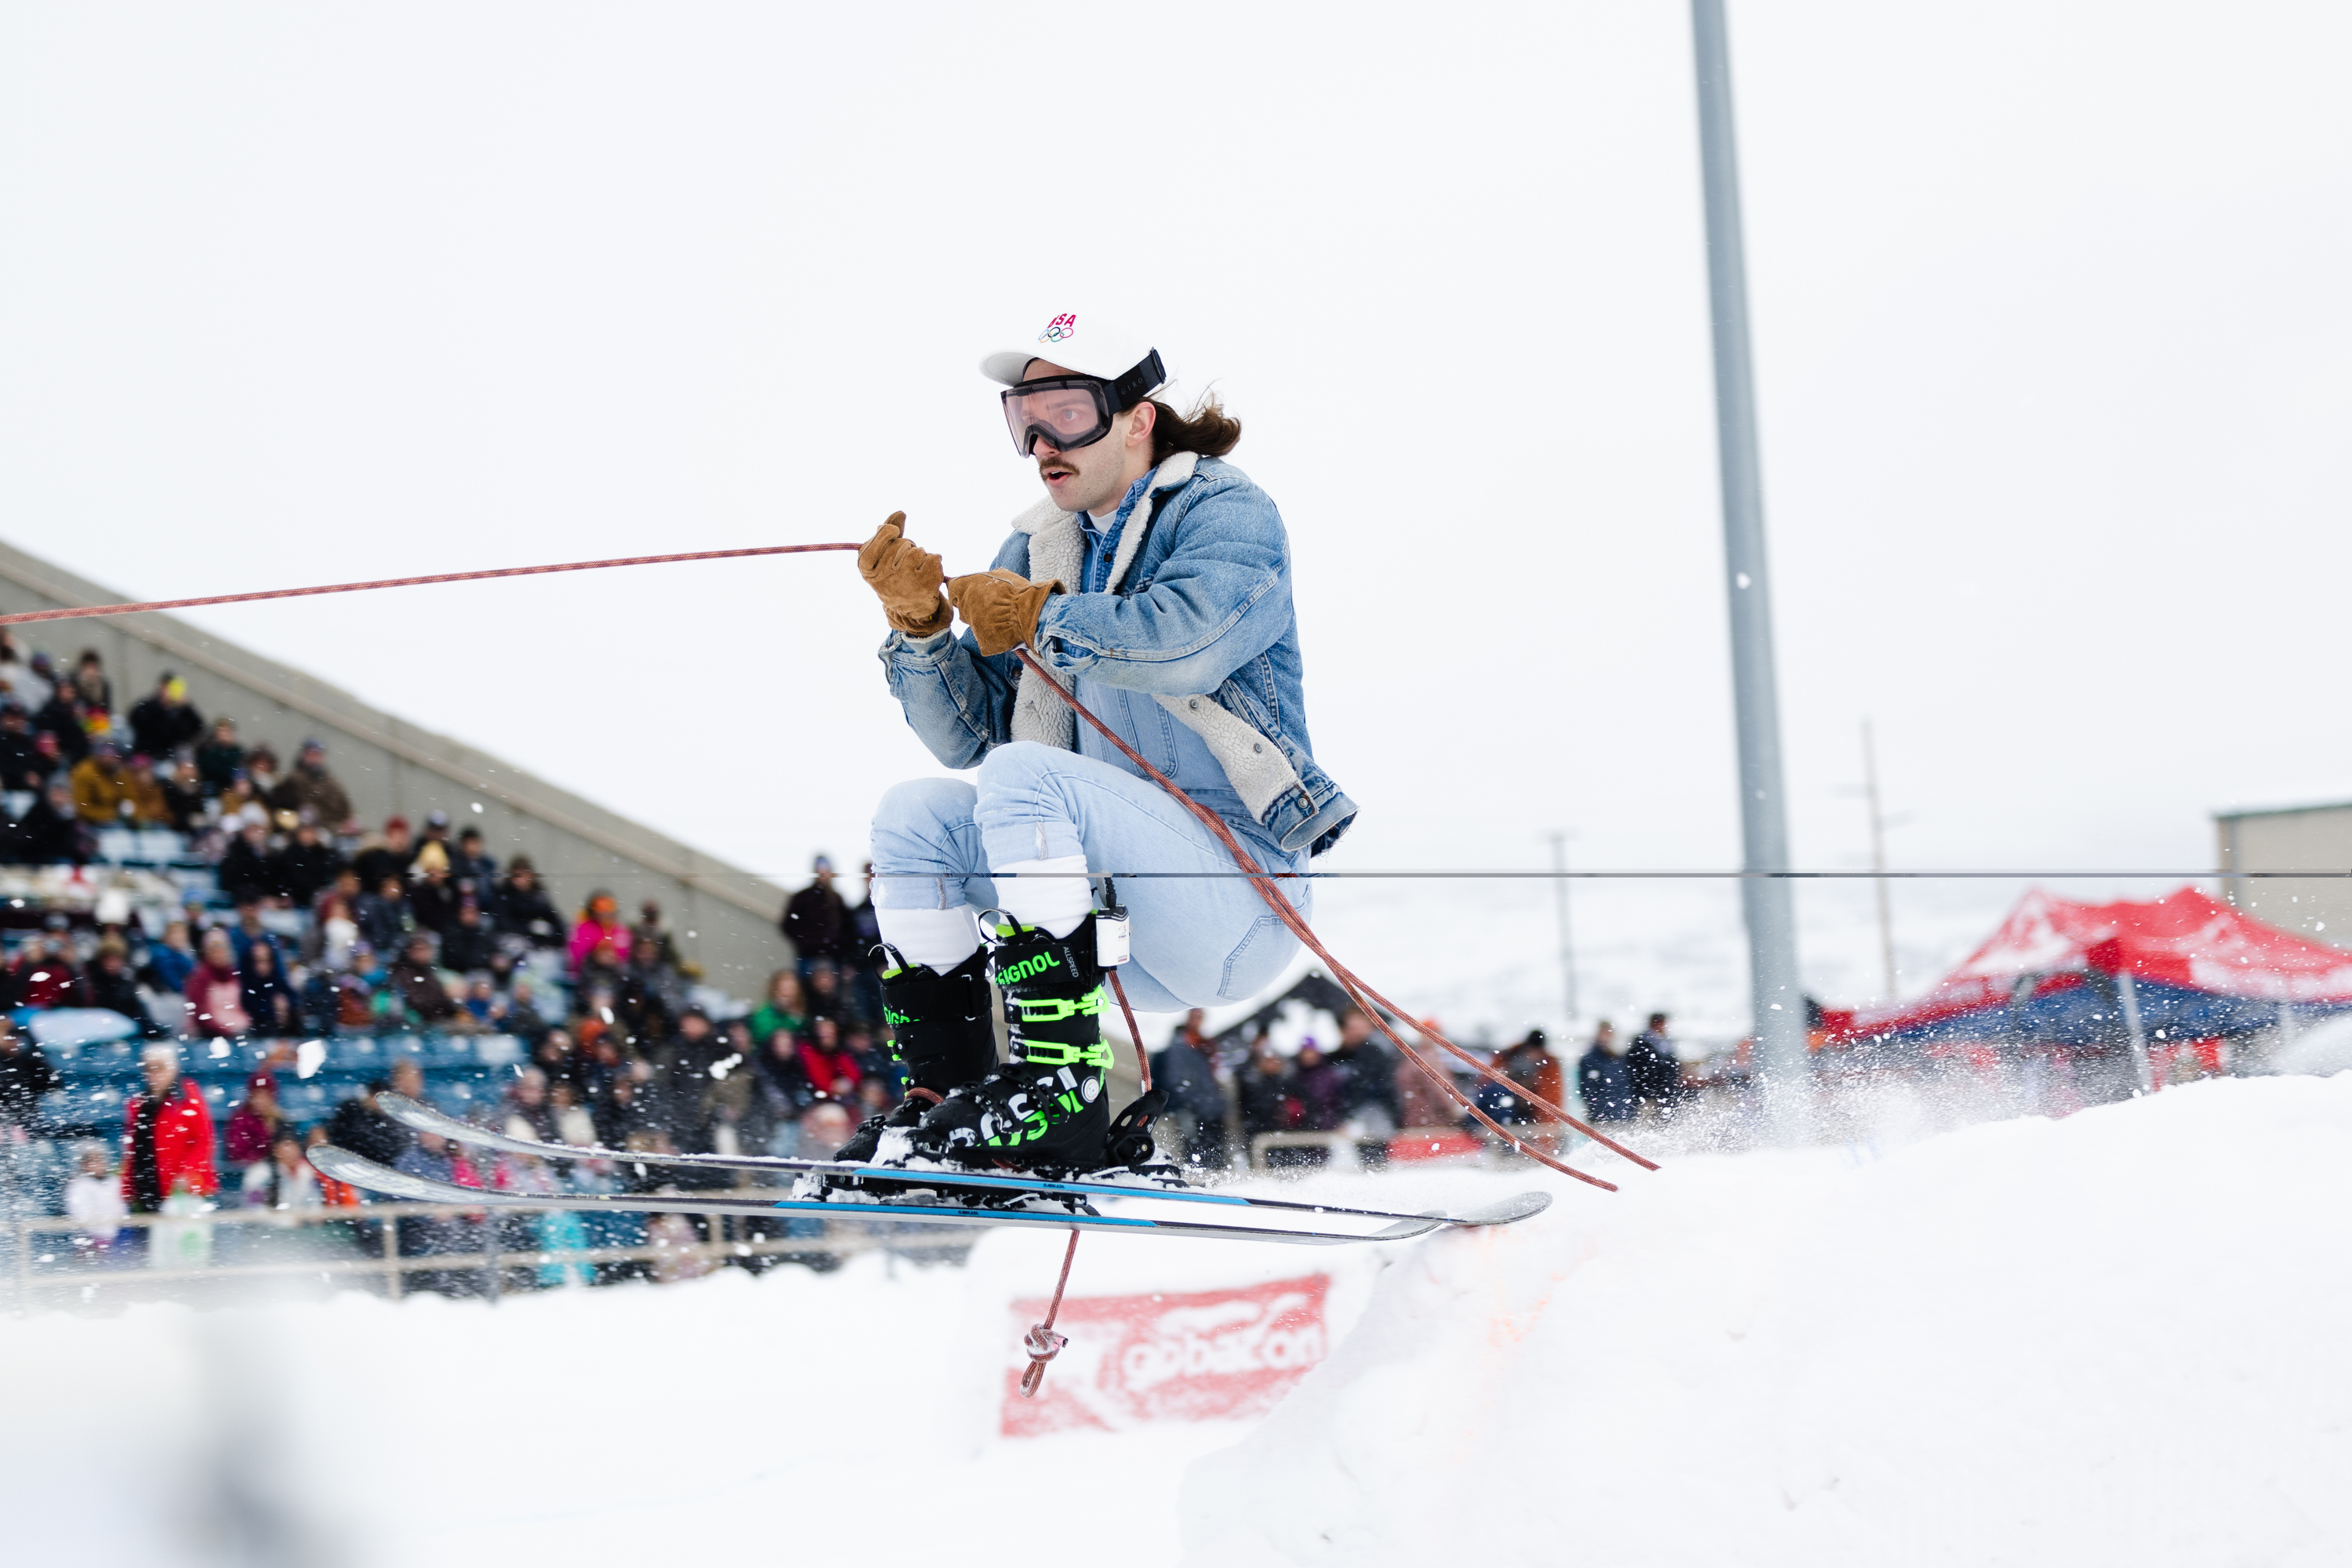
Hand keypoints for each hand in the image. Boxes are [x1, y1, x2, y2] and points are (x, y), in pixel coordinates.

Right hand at [857, 513, 951, 636]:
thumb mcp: (881, 555)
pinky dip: (934, 561)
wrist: (908, 605)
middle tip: (904, 559)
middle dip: (906, 546)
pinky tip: (928, 571)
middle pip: (901, 544)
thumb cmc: (892, 574)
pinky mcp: (925, 588)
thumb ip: (887, 532)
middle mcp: (884, 578)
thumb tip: (900, 513)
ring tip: (915, 567)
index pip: (877, 541)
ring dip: (920, 554)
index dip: (887, 533)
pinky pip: (934, 558)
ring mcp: (905, 584)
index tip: (894, 531)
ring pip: (918, 551)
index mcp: (867, 569)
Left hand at [947, 568, 1062, 656]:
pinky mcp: (982, 640)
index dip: (962, 590)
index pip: (953, 588)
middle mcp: (965, 605)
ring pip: (973, 622)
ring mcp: (972, 624)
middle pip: (962, 607)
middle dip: (973, 605)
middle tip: (992, 604)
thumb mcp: (1000, 575)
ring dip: (983, 619)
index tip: (971, 591)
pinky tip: (1005, 627)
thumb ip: (983, 578)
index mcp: (966, 586)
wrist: (1032, 612)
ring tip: (1001, 615)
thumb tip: (976, 579)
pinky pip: (984, 636)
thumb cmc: (1019, 591)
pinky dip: (992, 633)